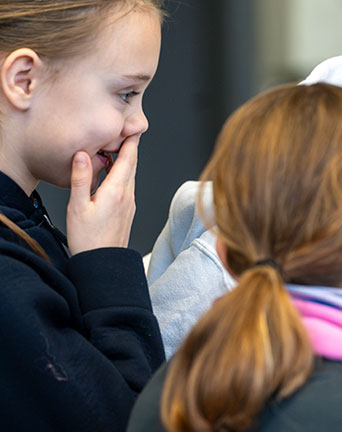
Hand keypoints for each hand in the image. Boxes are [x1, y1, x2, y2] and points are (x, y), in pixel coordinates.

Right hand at [66, 134, 138, 254]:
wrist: (103, 263)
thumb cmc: (88, 238)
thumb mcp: (78, 206)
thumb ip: (81, 178)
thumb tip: (84, 155)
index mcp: (116, 191)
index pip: (128, 160)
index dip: (131, 142)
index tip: (132, 127)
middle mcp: (128, 196)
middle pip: (132, 166)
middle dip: (129, 148)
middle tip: (123, 132)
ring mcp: (130, 204)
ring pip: (130, 176)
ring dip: (125, 162)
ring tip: (114, 150)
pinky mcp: (128, 211)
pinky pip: (127, 187)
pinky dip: (122, 175)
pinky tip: (111, 175)